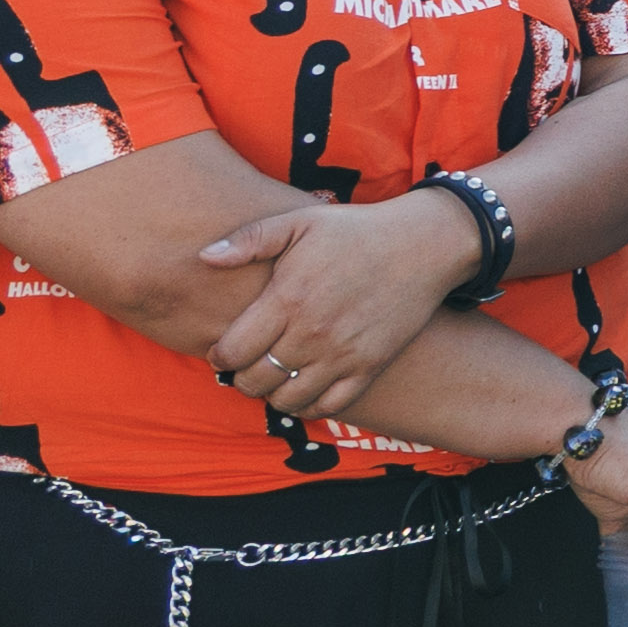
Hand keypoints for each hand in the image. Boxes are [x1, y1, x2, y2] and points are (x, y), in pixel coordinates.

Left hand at [195, 191, 475, 430]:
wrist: (423, 244)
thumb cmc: (355, 230)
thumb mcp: (299, 221)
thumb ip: (249, 240)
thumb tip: (204, 258)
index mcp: (288, 298)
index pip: (233, 351)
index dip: (218, 356)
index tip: (221, 350)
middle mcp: (312, 333)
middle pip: (255, 381)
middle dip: (241, 378)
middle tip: (244, 366)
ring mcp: (343, 354)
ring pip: (287, 400)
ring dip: (271, 395)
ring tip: (272, 377)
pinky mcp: (370, 366)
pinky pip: (329, 405)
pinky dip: (308, 406)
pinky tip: (303, 389)